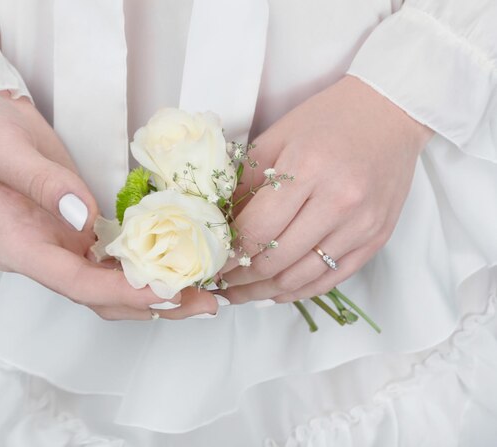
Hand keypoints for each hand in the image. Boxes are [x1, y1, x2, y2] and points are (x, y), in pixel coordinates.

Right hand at [0, 91, 218, 319]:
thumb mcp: (5, 149)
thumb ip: (45, 184)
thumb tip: (85, 218)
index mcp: (17, 247)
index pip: (74, 283)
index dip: (122, 292)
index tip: (166, 291)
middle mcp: (39, 257)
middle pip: (98, 297)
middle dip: (150, 304)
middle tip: (202, 303)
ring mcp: (58, 247)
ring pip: (108, 285)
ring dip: (153, 292)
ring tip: (201, 292)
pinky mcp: (74, 233)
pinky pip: (111, 262)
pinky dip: (143, 268)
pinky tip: (175, 267)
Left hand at [220, 76, 433, 303]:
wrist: (390, 113)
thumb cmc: (328, 120)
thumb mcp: (276, 138)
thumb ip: (245, 182)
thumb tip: (220, 224)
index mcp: (308, 169)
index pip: (257, 230)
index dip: (229, 254)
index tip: (211, 261)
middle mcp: (338, 202)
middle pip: (276, 260)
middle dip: (241, 278)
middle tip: (221, 281)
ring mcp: (361, 225)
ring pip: (301, 278)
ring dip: (264, 292)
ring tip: (242, 293)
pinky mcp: (376, 239)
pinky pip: (330, 279)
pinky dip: (299, 291)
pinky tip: (276, 291)